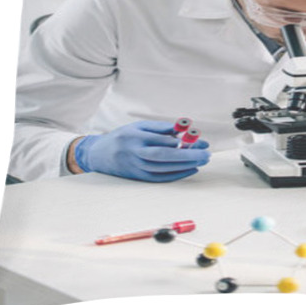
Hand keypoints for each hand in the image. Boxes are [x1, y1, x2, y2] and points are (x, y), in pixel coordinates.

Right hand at [74, 120, 210, 181]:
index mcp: (135, 137)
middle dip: (188, 156)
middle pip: (164, 157)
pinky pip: (161, 178)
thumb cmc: (123, 136)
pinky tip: (191, 169)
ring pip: (164, 169)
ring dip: (186, 165)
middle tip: (206, 153)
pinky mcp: (139, 178)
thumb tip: (184, 131)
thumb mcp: (139, 126)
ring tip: (203, 159)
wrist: (99, 155)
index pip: (161, 140)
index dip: (182, 141)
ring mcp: (136, 168)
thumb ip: (161, 128)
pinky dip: (177, 175)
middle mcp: (135, 153)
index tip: (198, 138)